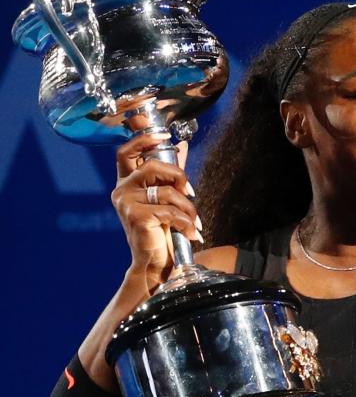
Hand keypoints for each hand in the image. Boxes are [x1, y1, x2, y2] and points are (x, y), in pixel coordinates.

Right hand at [111, 132, 201, 283]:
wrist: (154, 262)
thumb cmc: (159, 230)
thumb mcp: (166, 197)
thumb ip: (171, 172)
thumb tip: (182, 145)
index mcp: (126, 182)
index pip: (126, 152)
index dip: (143, 139)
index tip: (164, 134)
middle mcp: (121, 190)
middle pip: (151, 166)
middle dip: (177, 176)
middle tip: (189, 193)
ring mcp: (126, 203)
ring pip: (166, 191)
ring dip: (187, 207)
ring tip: (193, 221)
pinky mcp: (135, 216)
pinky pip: (169, 211)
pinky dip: (186, 222)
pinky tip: (190, 232)